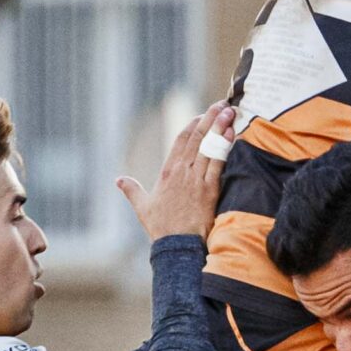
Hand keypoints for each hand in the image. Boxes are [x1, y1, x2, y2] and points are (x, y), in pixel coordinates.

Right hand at [117, 103, 232, 242]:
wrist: (176, 246)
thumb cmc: (160, 228)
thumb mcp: (142, 206)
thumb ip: (131, 189)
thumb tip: (118, 180)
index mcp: (167, 171)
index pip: (181, 140)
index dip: (193, 124)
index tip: (202, 114)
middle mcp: (182, 172)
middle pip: (197, 138)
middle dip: (209, 118)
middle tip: (221, 104)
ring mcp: (197, 180)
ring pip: (209, 147)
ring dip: (220, 128)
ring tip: (229, 113)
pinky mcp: (210, 191)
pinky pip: (218, 164)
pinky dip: (225, 148)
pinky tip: (232, 135)